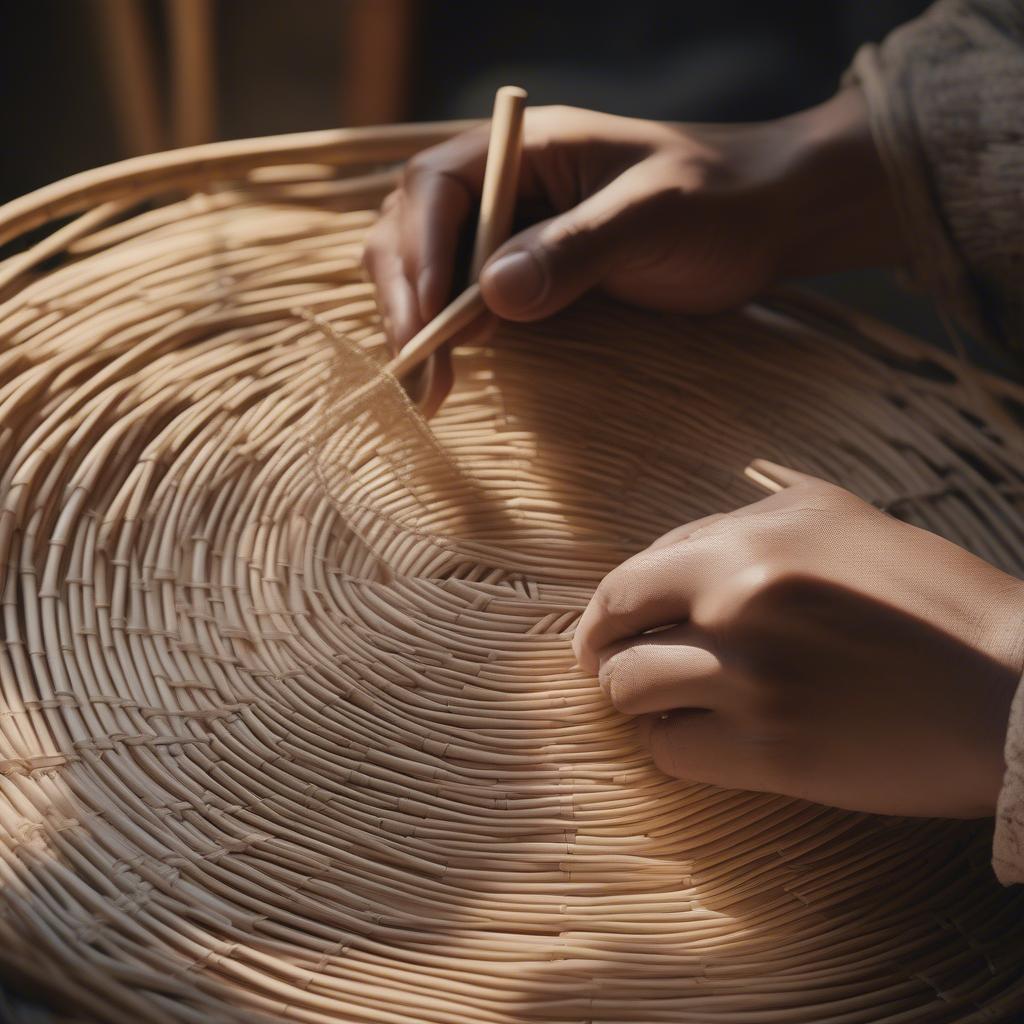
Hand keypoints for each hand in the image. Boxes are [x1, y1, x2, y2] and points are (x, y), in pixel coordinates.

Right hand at [364, 90, 904, 411]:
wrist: (770, 219)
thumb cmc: (721, 202)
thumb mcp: (653, 218)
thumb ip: (576, 249)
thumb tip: (492, 294)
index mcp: (526, 148)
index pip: (437, 186)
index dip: (418, 253)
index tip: (429, 319)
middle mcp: (507, 185)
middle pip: (413, 227)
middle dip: (405, 296)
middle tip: (418, 371)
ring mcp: (514, 230)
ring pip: (430, 267)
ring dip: (418, 322)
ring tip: (427, 385)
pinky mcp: (529, 273)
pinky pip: (466, 299)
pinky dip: (449, 334)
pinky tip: (451, 371)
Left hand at [572, 463, 1023, 818]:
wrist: (1014, 689)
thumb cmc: (932, 601)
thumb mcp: (842, 518)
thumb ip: (753, 515)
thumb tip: (677, 545)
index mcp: (753, 535)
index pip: (634, 572)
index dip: (610, 609)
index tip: (606, 631)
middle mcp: (738, 594)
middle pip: (612, 627)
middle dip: (602, 653)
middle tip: (608, 671)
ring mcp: (748, 672)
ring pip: (628, 691)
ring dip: (639, 704)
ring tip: (666, 710)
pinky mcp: (768, 747)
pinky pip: (671, 752)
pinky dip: (675, 749)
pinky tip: (702, 743)